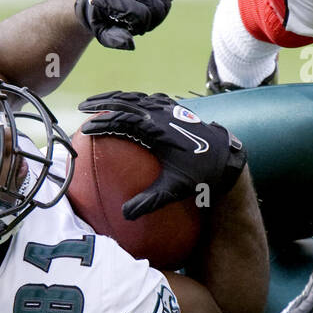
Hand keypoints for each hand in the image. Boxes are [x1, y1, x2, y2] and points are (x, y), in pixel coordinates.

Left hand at [75, 0, 175, 49]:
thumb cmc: (101, 17)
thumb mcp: (102, 33)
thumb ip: (115, 40)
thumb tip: (131, 44)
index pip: (142, 14)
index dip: (143, 26)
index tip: (134, 28)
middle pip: (157, 7)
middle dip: (153, 21)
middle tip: (141, 24)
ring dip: (159, 12)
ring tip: (145, 12)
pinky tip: (152, 0)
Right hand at [77, 91, 244, 217]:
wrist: (229, 159)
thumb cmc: (203, 175)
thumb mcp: (176, 189)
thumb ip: (150, 201)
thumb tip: (125, 215)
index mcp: (160, 129)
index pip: (125, 120)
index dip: (104, 123)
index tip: (87, 129)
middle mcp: (164, 114)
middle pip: (127, 101)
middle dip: (104, 103)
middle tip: (83, 108)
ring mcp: (172, 109)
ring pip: (139, 97)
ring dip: (118, 97)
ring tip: (100, 101)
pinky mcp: (178, 110)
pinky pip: (151, 100)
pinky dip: (136, 100)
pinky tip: (129, 105)